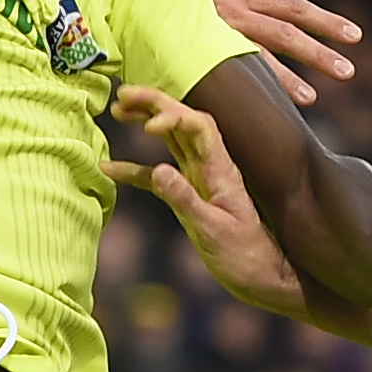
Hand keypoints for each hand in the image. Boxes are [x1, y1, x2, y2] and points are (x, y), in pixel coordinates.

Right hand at [104, 83, 305, 307]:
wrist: (262, 278)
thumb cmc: (245, 257)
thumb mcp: (213, 231)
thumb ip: (184, 200)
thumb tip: (158, 170)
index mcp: (222, 170)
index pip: (200, 126)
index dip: (174, 116)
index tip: (147, 127)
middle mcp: (211, 167)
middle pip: (184, 122)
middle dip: (155, 103)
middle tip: (122, 94)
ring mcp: (200, 180)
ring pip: (172, 140)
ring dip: (147, 121)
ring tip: (117, 109)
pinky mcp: (190, 196)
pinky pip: (160, 175)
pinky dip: (136, 170)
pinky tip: (108, 167)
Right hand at [209, 0, 360, 106]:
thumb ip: (236, 14)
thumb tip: (259, 40)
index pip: (293, 9)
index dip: (326, 22)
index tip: (356, 35)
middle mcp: (233, 11)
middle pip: (284, 33)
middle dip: (317, 53)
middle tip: (348, 72)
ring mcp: (211, 29)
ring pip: (256, 55)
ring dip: (285, 79)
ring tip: (311, 98)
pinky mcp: (191, 46)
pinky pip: (221, 68)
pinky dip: (244, 86)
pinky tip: (258, 107)